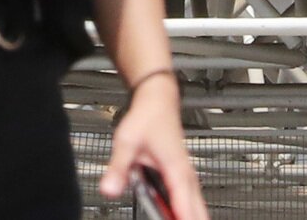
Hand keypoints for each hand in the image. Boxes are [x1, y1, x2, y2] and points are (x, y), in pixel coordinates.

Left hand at [100, 75, 208, 219]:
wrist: (158, 98)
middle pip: (198, 213)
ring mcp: (186, 177)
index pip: (185, 209)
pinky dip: (187, 213)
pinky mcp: (182, 177)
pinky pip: (191, 202)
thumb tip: (109, 190)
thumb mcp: (127, 141)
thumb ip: (118, 167)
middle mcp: (185, 176)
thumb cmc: (147, 117)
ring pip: (197, 208)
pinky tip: (177, 218)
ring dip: (190, 217)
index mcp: (176, 171)